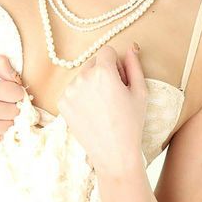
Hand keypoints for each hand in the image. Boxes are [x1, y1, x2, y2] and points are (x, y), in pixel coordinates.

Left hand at [57, 42, 146, 170]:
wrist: (113, 153)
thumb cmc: (131, 123)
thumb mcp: (140, 92)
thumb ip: (134, 65)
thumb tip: (130, 47)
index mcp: (103, 72)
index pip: (107, 51)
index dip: (117, 65)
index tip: (120, 80)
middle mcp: (82, 77)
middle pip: (93, 62)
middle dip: (103, 72)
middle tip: (113, 95)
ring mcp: (69, 90)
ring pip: (82, 76)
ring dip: (91, 84)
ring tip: (102, 106)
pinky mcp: (61, 102)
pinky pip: (73, 90)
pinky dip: (81, 96)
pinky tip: (91, 112)